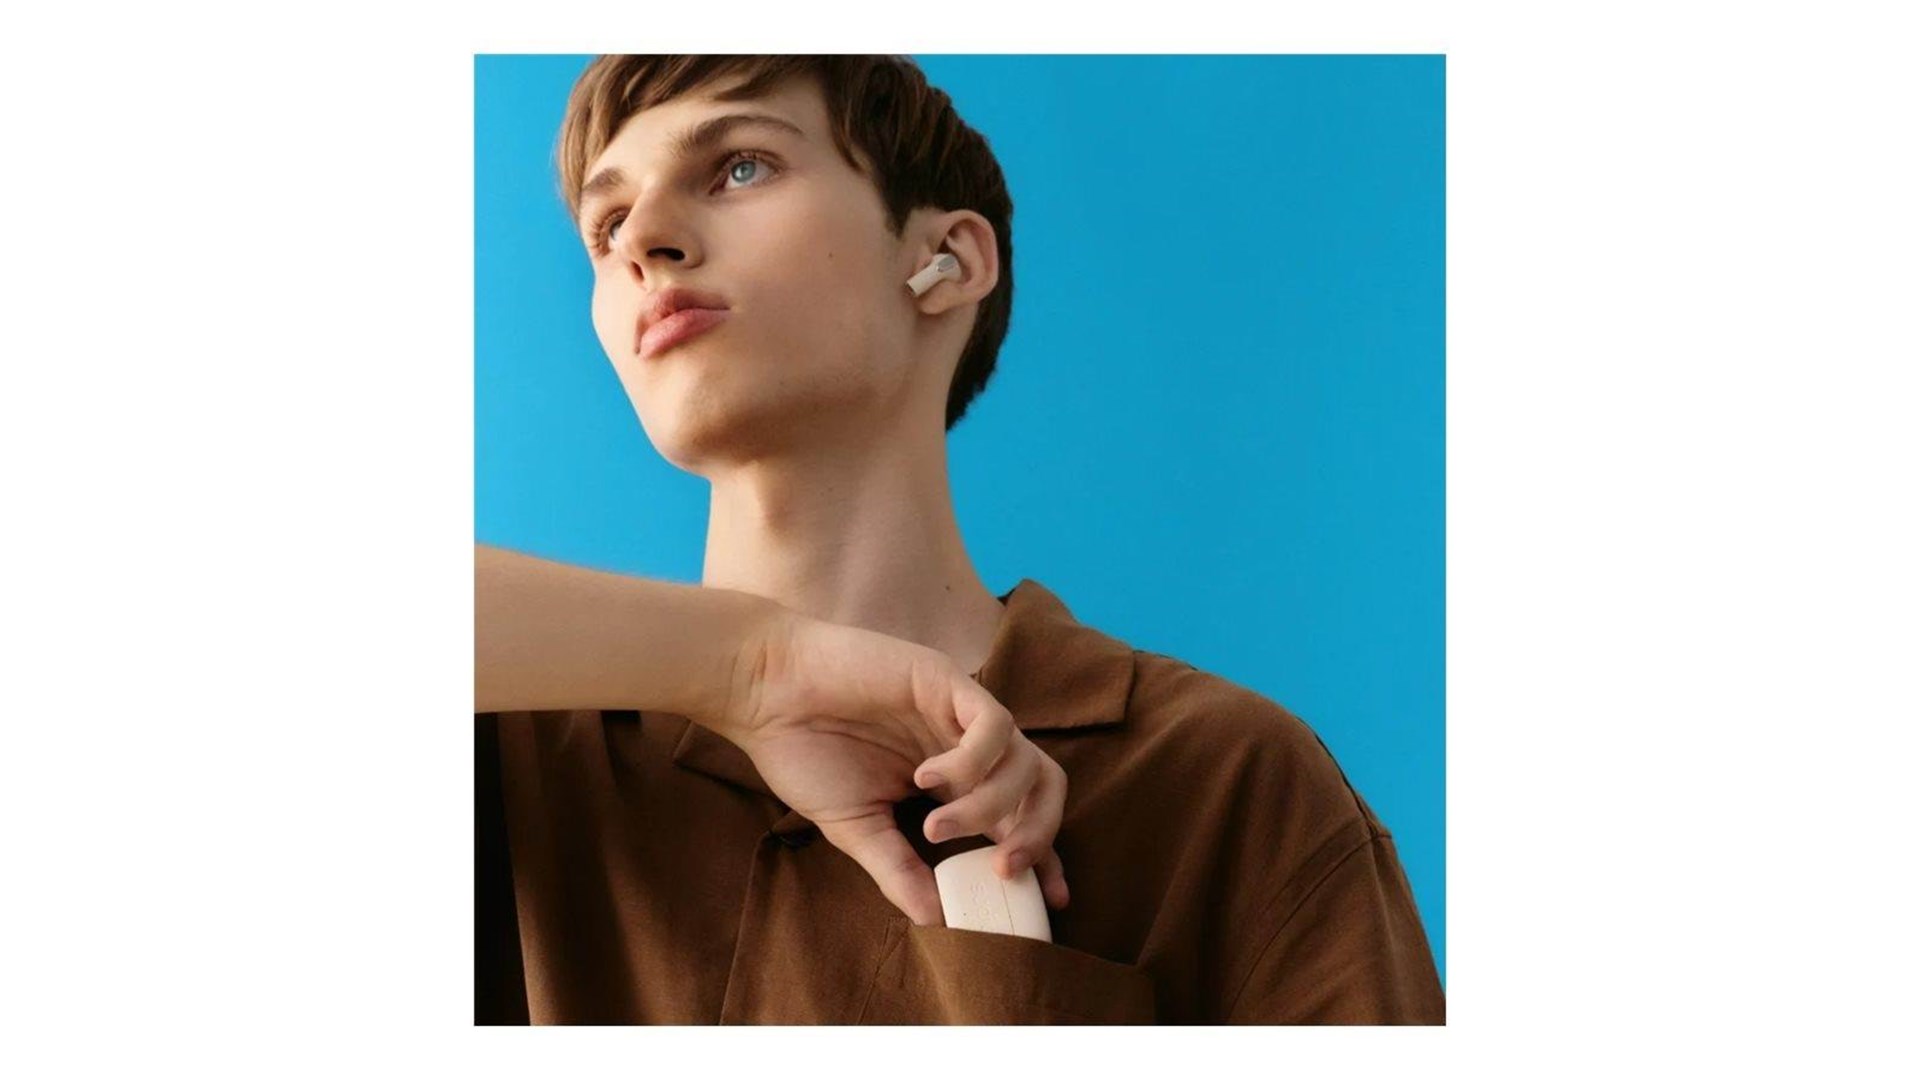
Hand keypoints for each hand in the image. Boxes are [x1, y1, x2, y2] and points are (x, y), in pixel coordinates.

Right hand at [713, 609, 1071, 926]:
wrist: (763, 691)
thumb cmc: (804, 750)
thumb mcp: (855, 827)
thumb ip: (898, 869)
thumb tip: (936, 922)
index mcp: (952, 778)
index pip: (1019, 816)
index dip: (1043, 854)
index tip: (1051, 898)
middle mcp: (967, 744)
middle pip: (1044, 786)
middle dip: (1039, 833)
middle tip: (1004, 869)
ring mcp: (960, 710)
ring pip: (1026, 758)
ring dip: (990, 806)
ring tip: (937, 828)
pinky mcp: (946, 680)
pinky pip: (994, 724)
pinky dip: (973, 760)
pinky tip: (927, 777)